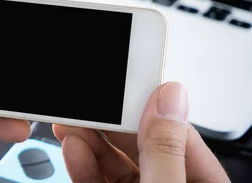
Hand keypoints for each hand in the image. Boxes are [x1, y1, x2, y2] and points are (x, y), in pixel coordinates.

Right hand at [53, 82, 230, 182]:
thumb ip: (164, 151)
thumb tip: (169, 96)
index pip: (179, 133)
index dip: (150, 103)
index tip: (124, 77)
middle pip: (140, 143)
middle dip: (108, 121)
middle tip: (87, 100)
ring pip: (114, 160)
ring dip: (89, 139)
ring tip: (72, 123)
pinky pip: (98, 177)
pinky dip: (82, 162)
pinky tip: (73, 148)